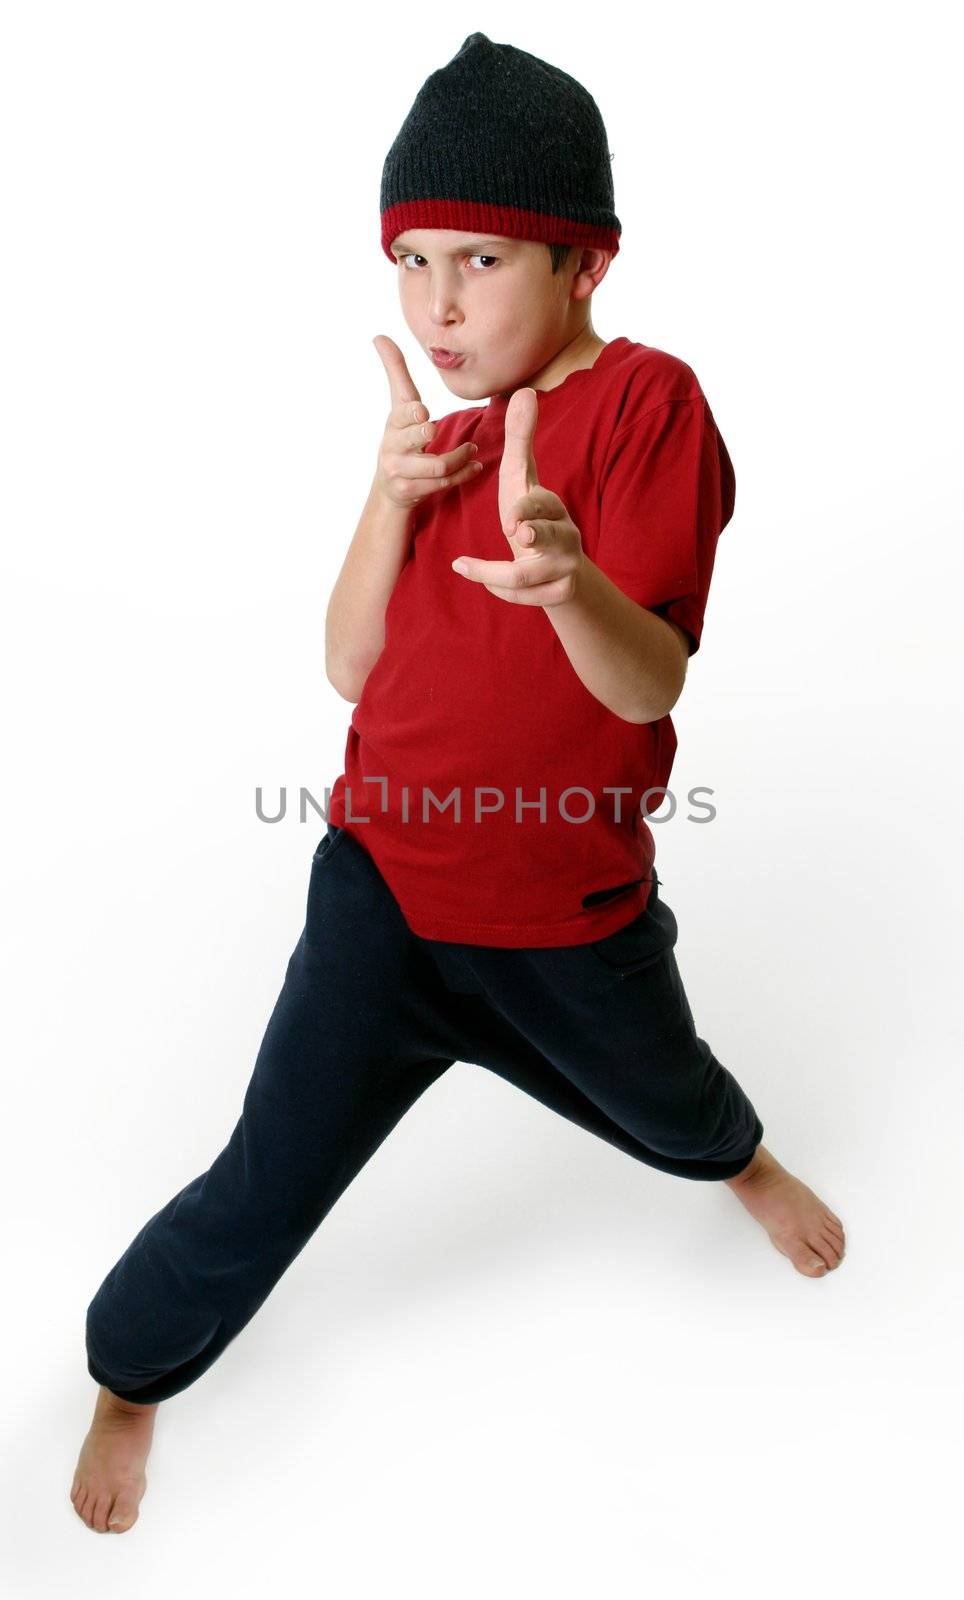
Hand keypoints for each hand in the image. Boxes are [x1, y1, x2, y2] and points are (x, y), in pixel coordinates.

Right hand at [371, 335, 482, 510]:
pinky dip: (462, 474)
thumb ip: (395, 372)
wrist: (389, 487)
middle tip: (435, 429)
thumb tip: (379, 335)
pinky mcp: (411, 492)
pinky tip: (475, 466)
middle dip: (423, 435)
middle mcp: (392, 447)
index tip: (422, 412)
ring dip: (458, 457)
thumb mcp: (397, 406)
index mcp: (393, 423)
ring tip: (472, 449)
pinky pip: (442, 484)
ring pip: (435, 466)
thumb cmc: (400, 437)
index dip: (411, 414)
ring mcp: (400, 472)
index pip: (401, 413)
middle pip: (413, 440)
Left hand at [450, 387, 584, 605]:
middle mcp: (565, 536)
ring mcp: (564, 567)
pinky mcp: (558, 593)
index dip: (531, 507)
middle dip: (537, 535)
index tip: (512, 515)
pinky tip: (475, 576)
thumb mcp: (522, 479)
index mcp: (554, 506)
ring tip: (465, 565)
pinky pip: (528, 598)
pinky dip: (500, 591)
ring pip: (531, 577)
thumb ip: (521, 440)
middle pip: (553, 538)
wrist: (560, 566)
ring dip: (497, 573)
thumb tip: (525, 391)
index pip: (545, 503)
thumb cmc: (533, 515)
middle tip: (517, 534)